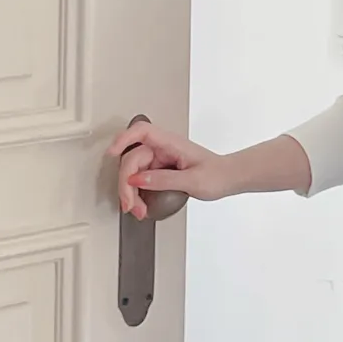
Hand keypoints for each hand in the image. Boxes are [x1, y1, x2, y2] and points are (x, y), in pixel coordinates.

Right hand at [106, 119, 232, 218]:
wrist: (229, 179)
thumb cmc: (218, 174)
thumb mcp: (193, 181)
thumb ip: (164, 180)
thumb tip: (137, 179)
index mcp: (172, 143)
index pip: (142, 132)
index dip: (124, 139)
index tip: (112, 153)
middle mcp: (163, 148)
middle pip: (132, 159)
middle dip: (127, 183)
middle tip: (131, 204)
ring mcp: (160, 159)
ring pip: (133, 172)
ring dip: (131, 192)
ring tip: (138, 209)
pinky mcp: (159, 170)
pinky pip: (141, 179)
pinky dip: (137, 193)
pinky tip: (140, 205)